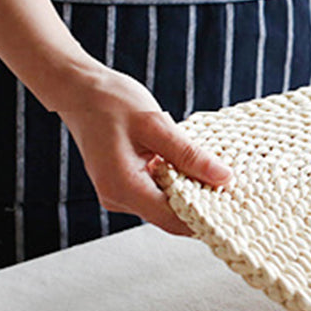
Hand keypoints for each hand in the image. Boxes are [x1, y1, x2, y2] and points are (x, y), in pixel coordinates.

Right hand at [59, 63, 230, 235]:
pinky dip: (176, 184)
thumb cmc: (110, 102)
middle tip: (230, 190)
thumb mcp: (156, 124)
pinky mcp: (123, 187)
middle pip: (170, 217)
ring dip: (189, 193)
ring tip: (213, 176)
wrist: (78, 90)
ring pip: (164, 206)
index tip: (232, 207)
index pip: (173, 220)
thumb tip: (224, 178)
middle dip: (201, 205)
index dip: (205, 218)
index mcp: (123, 187)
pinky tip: (190, 169)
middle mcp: (118, 198)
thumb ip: (190, 155)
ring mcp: (119, 195)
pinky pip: (156, 194)